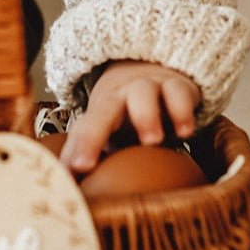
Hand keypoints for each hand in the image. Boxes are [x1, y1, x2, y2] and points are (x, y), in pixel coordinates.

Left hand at [60, 60, 200, 172]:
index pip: (83, 130)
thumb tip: (64, 181)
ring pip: (142, 93)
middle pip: (104, 111)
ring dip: (144, 116)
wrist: (148, 68)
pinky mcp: (177, 86)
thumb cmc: (123, 110)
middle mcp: (120, 96)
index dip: (78, 150)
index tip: (75, 171)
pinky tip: (185, 131)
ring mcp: (148, 87)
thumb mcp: (101, 128)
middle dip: (95, 135)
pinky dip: (181, 111)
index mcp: (99, 110)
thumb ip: (82, 152)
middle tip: (89, 163)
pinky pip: (178, 93)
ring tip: (152, 140)